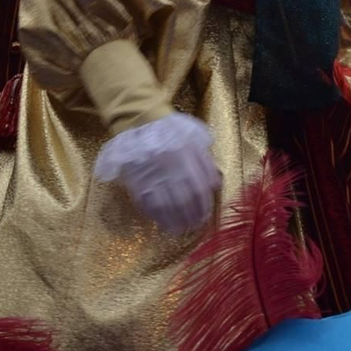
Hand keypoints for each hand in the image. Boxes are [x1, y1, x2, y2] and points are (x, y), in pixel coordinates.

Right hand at [94, 112, 221, 233]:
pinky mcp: (135, 180)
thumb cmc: (172, 131)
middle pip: (183, 201)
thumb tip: (214, 185)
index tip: (204, 217)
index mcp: (186, 158)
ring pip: (164, 206)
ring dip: (173, 221)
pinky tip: (161, 222)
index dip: (203, 207)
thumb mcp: (195, 139)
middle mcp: (169, 169)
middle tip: (193, 225)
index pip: (198, 190)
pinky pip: (145, 202)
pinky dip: (154, 216)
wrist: (141, 121)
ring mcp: (151, 175)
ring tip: (179, 229)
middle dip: (190, 218)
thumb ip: (206, 162)